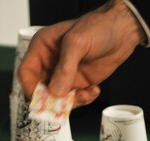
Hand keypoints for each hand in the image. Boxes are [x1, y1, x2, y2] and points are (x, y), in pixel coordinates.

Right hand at [18, 0, 145, 106]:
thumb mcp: (77, 43)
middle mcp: (51, 63)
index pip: (26, 72)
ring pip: (57, 99)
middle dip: (51, 100)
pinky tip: (94, 90)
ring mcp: (65, 75)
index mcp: (43, 48)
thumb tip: (55, 92)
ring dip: (71, 102)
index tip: (41, 100)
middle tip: (62, 106)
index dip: (30, 88)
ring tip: (86, 94)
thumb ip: (65, 68)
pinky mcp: (79, 83)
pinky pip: (75, 100)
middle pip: (40, 90)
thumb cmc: (98, 27)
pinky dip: (84, 100)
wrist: (123, 31)